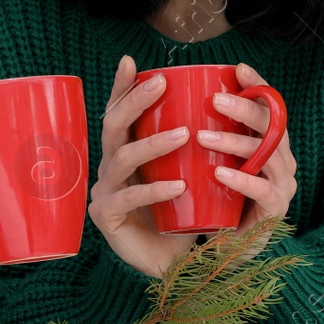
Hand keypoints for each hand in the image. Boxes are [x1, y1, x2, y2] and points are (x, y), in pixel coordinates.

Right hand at [89, 55, 192, 277]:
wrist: (173, 262)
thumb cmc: (181, 212)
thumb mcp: (186, 171)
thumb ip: (192, 144)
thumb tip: (219, 102)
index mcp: (123, 150)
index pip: (119, 112)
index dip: (122, 86)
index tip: (131, 60)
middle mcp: (109, 166)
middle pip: (113, 126)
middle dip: (135, 101)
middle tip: (161, 83)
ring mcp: (105, 191)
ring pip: (122, 158)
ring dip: (153, 144)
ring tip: (184, 135)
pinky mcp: (108, 218)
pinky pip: (130, 199)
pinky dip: (154, 190)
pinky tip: (178, 185)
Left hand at [204, 63, 296, 255]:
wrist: (228, 251)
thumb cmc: (219, 200)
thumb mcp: (212, 162)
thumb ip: (204, 133)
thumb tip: (172, 96)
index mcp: (270, 143)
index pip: (271, 107)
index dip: (258, 86)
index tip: (238, 68)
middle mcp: (283, 160)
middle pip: (273, 125)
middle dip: (245, 108)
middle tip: (215, 99)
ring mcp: (283, 186)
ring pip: (267, 155)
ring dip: (234, 142)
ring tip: (203, 137)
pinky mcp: (275, 212)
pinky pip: (262, 192)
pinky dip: (242, 180)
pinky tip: (221, 173)